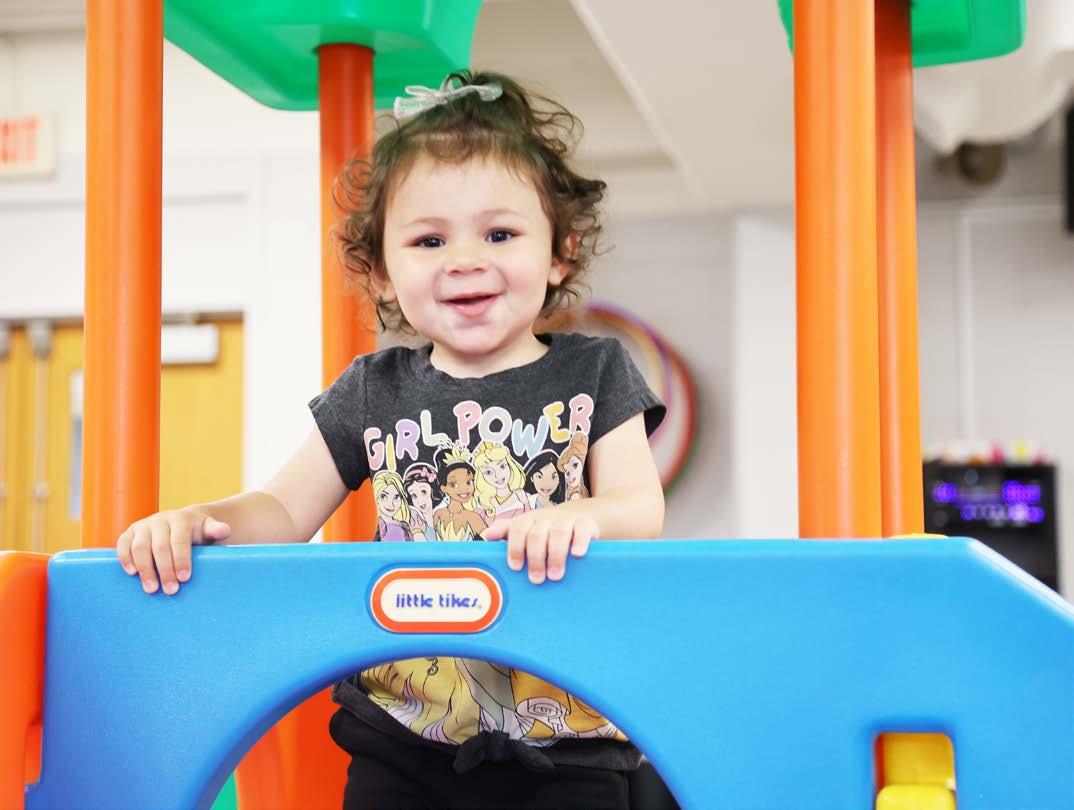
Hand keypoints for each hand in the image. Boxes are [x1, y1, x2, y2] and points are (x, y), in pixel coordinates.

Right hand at [116, 508, 230, 595]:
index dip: (181, 559)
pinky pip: (123, 544)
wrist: (181, 523)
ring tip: (151, 589)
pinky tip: (131, 573)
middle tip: (171, 590)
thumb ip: (216, 530)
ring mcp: (144, 525)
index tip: (184, 578)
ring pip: (140, 547)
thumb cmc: (197, 533)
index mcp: (181, 519)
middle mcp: (160, 520)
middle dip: (165, 570)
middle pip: (159, 546)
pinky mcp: (130, 532)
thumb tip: (224, 530)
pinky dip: (125, 558)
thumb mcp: (209, 530)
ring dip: (144, 569)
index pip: (179, 540)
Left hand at [483, 507, 597, 584]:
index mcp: (529, 520)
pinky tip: (576, 555)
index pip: (518, 529)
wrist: (577, 517)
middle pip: (537, 535)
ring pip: (559, 533)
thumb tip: (488, 535)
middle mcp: (546, 518)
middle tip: (536, 579)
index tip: (515, 567)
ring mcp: (566, 520)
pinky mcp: (586, 524)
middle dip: (535, 558)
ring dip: (556, 555)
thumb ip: (507, 532)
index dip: (515, 548)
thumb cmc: (545, 530)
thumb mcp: (526, 529)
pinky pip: (582, 530)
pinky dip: (579, 542)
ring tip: (555, 576)